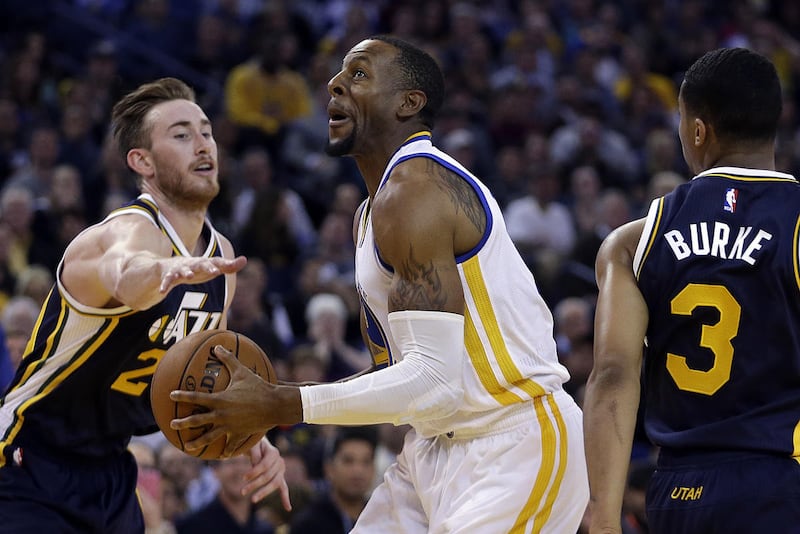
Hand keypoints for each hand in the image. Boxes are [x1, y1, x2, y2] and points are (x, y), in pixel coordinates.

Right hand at [159, 256, 246, 292]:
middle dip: (207, 267)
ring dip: (186, 272)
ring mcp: (180, 269)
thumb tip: (244, 259)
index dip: (223, 264)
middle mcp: (193, 264)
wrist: (171, 266)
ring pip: (183, 270)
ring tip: (189, 276)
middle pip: (200, 264)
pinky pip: (167, 280)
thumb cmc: (197, 268)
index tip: (229, 266)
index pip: (215, 262)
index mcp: (204, 262)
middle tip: (215, 271)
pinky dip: (165, 285)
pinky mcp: (168, 275)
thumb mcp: (212, 267)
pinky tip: (162, 292)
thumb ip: (228, 266)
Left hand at [169, 345, 300, 455]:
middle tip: (172, 424)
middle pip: (197, 421)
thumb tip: (217, 346)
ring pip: (209, 437)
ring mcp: (229, 427)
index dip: (183, 396)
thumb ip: (228, 359)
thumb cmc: (259, 386)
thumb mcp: (242, 371)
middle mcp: (221, 415)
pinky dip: (226, 451)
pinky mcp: (239, 434)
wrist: (274, 405)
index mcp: (220, 400)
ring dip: (197, 442)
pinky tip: (222, 456)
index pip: (196, 398)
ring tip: (187, 447)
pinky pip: (230, 445)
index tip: (171, 395)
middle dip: (183, 423)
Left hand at [242, 438, 291, 509]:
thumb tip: (256, 466)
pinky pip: (284, 488)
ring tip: (253, 499)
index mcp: (274, 452)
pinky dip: (285, 498)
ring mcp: (281, 470)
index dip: (254, 472)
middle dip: (255, 484)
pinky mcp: (279, 477)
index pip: (264, 465)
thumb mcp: (253, 445)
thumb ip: (255, 454)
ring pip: (275, 483)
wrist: (260, 445)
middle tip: (242, 492)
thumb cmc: (254, 444)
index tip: (243, 478)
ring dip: (264, 492)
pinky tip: (288, 508)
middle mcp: (280, 461)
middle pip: (268, 476)